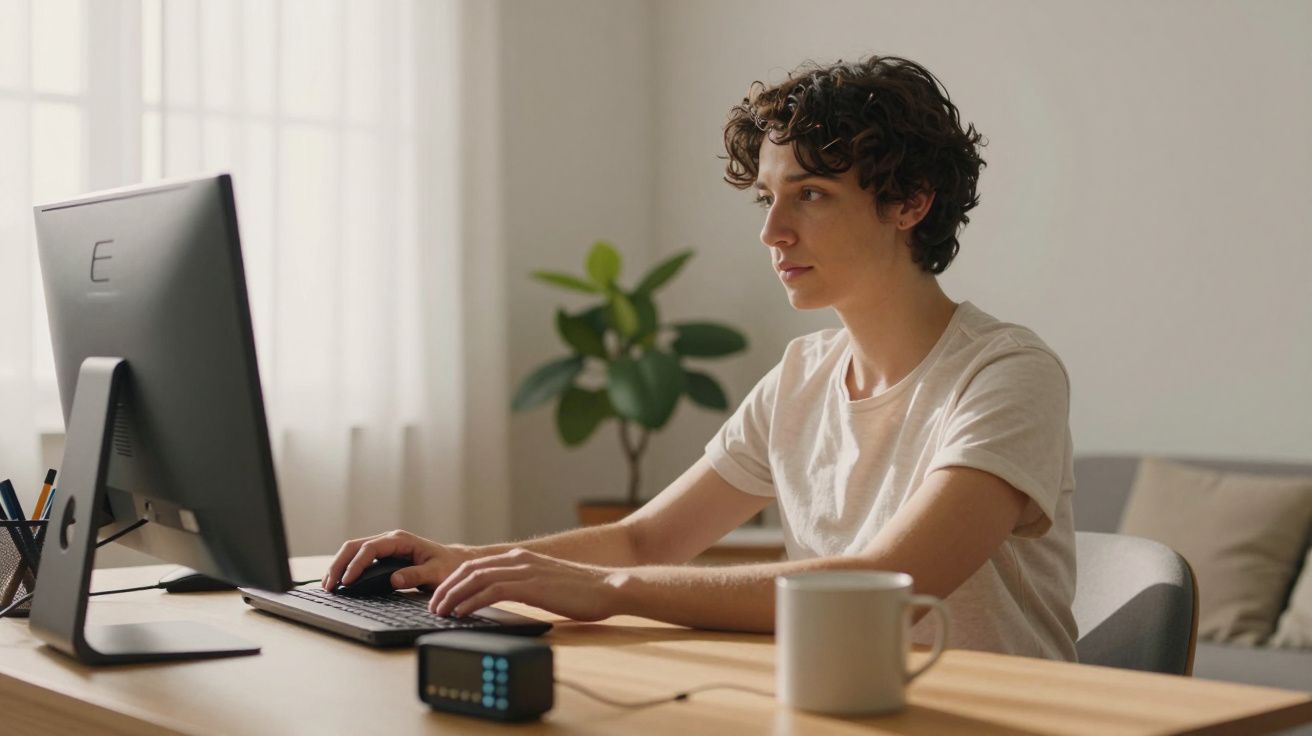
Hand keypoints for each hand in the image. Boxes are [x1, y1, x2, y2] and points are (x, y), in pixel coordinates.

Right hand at [322, 529, 472, 591]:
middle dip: (339, 564)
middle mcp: (389, 539)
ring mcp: (384, 546)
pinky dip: (346, 567)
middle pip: (355, 546)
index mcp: (401, 540)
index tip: (347, 581)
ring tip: (328, 584)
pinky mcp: (382, 555)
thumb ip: (416, 575)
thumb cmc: (447, 566)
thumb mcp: (436, 572)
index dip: (357, 564)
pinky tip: (339, 581)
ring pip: (353, 550)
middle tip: (330, 585)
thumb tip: (394, 580)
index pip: (371, 548)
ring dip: (339, 566)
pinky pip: (359, 557)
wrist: (454, 562)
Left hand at [429, 547, 621, 621]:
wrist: (609, 588)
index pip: (477, 565)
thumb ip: (524, 586)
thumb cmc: (583, 592)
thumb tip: (504, 600)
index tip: (443, 596)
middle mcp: (519, 559)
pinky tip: (462, 613)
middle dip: (447, 587)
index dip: (455, 580)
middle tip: (434, 606)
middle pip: (470, 569)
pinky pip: (491, 591)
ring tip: (441, 612)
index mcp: (522, 558)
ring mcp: (525, 570)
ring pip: (475, 578)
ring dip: (453, 596)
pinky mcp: (530, 585)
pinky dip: (471, 602)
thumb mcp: (546, 585)